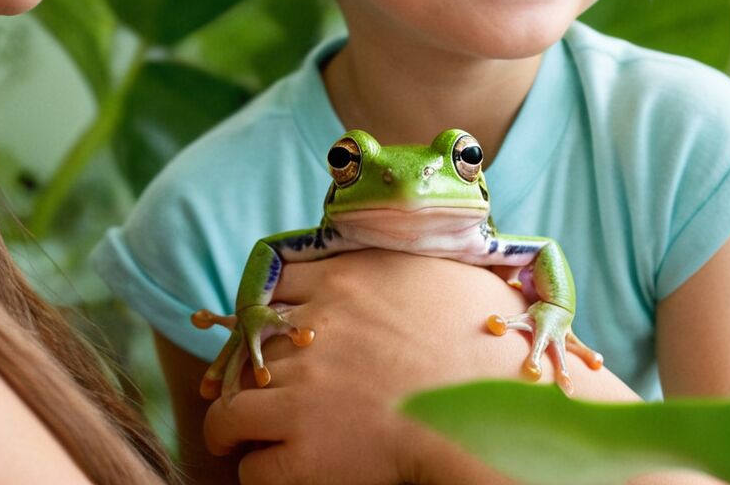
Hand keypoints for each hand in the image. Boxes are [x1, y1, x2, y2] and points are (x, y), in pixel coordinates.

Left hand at [203, 250, 634, 484]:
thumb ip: (395, 265)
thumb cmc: (487, 331)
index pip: (270, 288)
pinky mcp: (303, 452)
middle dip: (252, 372)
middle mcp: (312, 331)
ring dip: (244, 425)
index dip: (269, 316)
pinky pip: (252, 468)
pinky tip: (292, 467)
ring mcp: (301, 392)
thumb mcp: (438, 270)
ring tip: (264, 435)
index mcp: (342, 279)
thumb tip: (385, 268)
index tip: (279, 337)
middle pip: (246, 349)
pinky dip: (265, 471)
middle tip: (267, 390)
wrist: (500, 398)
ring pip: (229, 412)